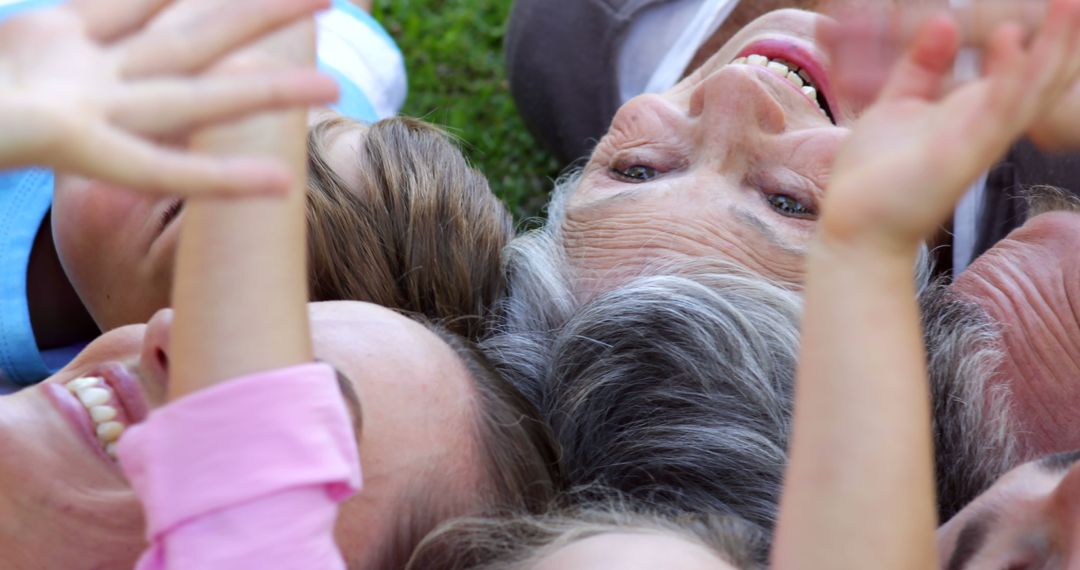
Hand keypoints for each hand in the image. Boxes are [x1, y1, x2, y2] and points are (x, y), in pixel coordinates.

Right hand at [0, 0, 337, 195]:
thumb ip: (52, 140)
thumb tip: (15, 182)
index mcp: (55, 137)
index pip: (150, 166)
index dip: (211, 178)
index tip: (278, 187)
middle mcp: (83, 101)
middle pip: (188, 83)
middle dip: (258, 89)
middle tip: (332, 89)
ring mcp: (77, 67)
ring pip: (179, 35)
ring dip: (245, 19)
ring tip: (324, 1)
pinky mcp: (62, 37)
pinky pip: (134, 4)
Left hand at [819, 0, 1079, 252]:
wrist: (856, 227)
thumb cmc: (876, 175)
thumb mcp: (898, 104)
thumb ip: (922, 65)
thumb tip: (946, 18)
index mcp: (974, 113)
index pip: (1025, 69)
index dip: (1048, 35)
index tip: (1060, 1)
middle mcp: (986, 125)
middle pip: (1042, 76)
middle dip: (1066, 37)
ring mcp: (979, 140)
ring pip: (1029, 89)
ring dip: (1052, 46)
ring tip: (1069, 4)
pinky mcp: (962, 154)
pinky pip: (993, 111)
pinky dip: (1006, 75)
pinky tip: (1011, 41)